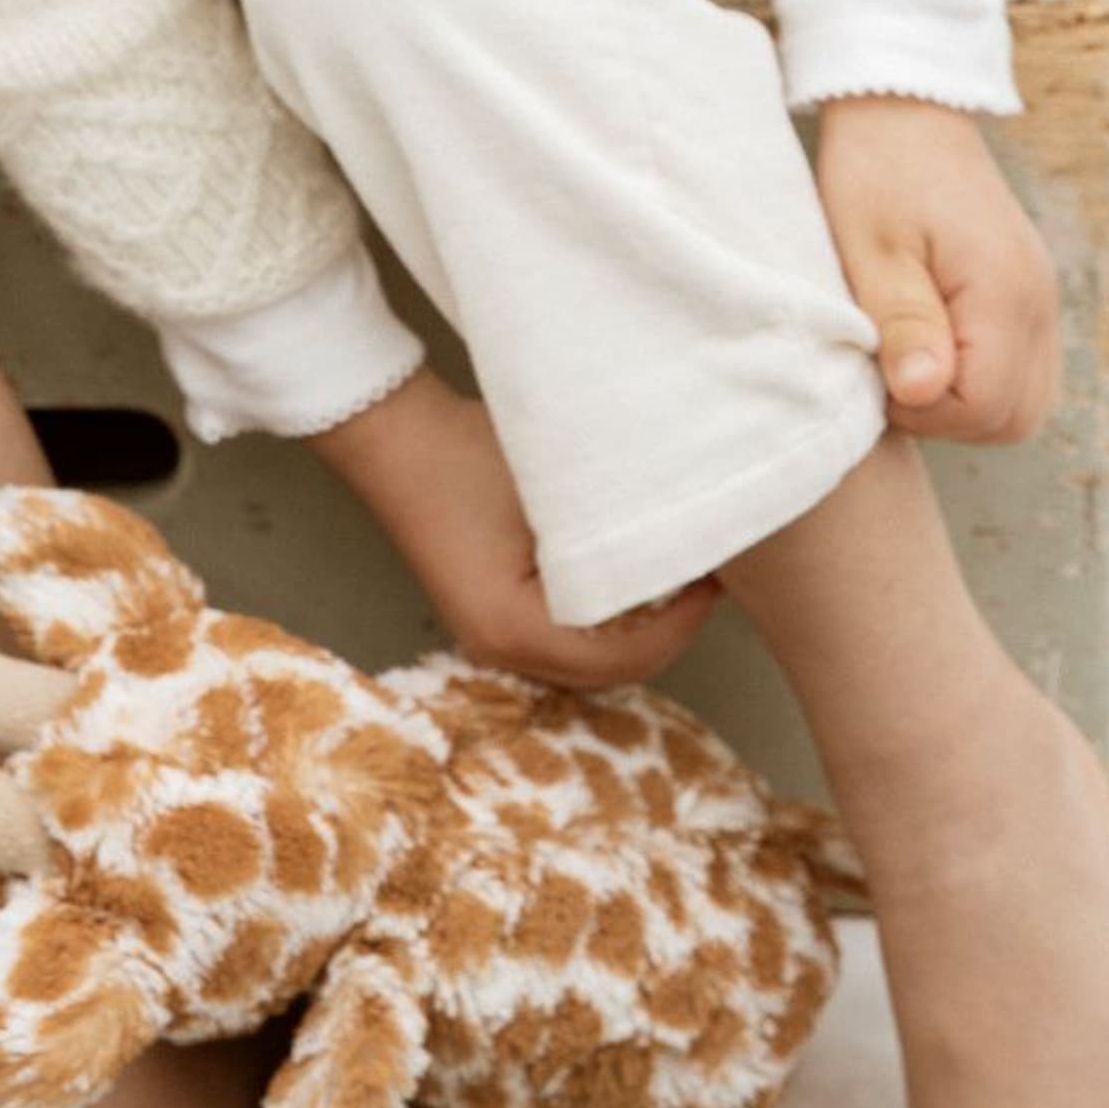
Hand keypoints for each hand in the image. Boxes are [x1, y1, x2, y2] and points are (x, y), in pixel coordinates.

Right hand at [307, 368, 725, 690]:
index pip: (624, 658)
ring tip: (673, 579)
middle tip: (705, 580)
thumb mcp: (557, 492)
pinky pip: (562, 640)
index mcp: (514, 630)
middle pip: (605, 673)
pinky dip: (601, 622)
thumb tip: (689, 544)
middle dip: (664, 632)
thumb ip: (618, 531)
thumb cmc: (468, 456)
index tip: (714, 579)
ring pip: (585, 661)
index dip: (681, 624)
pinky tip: (627, 581)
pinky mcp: (487, 616)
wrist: (394, 434)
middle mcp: (497, 650)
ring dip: (634, 631)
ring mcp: (487, 638)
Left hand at [812, 93, 1059, 443]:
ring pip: (1024, 403)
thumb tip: (924, 392)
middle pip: (1015, 416)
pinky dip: (982, 381)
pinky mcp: (1029, 297)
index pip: (986, 406)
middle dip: (948, 417)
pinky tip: (933, 348)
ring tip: (909, 360)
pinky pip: (1023, 373)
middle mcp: (1039, 302)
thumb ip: (903, 323)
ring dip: (966, 404)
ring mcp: (1041, 300)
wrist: (906, 112)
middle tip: (891, 372)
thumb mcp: (872, 248)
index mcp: (1004, 290)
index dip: (925, 410)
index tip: (878, 371)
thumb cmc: (878, 172)